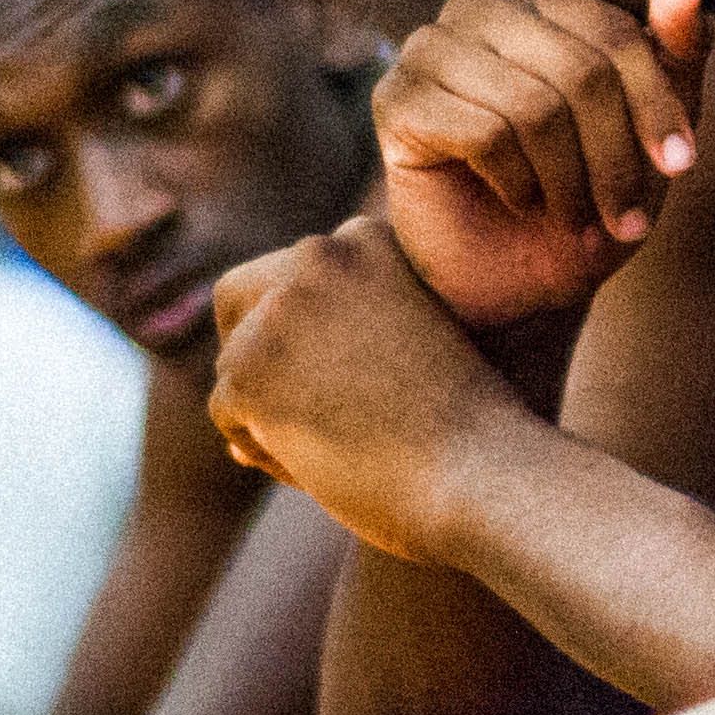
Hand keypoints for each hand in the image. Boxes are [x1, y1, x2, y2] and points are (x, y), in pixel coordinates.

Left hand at [207, 219, 531, 563]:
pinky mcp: (244, 372)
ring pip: (234, 364)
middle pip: (240, 299)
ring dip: (270, 409)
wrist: (487, 476)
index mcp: (369, 237)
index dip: (307, 325)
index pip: (294, 269)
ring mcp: (276, 313)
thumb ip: (363, 321)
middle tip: (310, 406)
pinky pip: (228, 415)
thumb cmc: (482, 421)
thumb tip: (254, 357)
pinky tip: (326, 468)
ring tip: (343, 448)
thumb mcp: (439, 336)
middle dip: (261, 352)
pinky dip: (268, 448)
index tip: (349, 373)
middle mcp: (317, 257)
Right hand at [371, 0, 707, 332]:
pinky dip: (519, 184)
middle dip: (616, 156)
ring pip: (534, 107)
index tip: (681, 164)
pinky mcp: (395, 99)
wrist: (515, 273)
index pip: (617, 33)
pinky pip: (484, 135)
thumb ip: (676, 52)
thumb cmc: (590, 187)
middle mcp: (479, 5)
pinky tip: (520, 199)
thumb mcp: (654, 124)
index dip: (657, 105)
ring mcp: (428, 48)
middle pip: (580, 71)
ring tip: (576, 213)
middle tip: (627, 215)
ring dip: (570, 180)